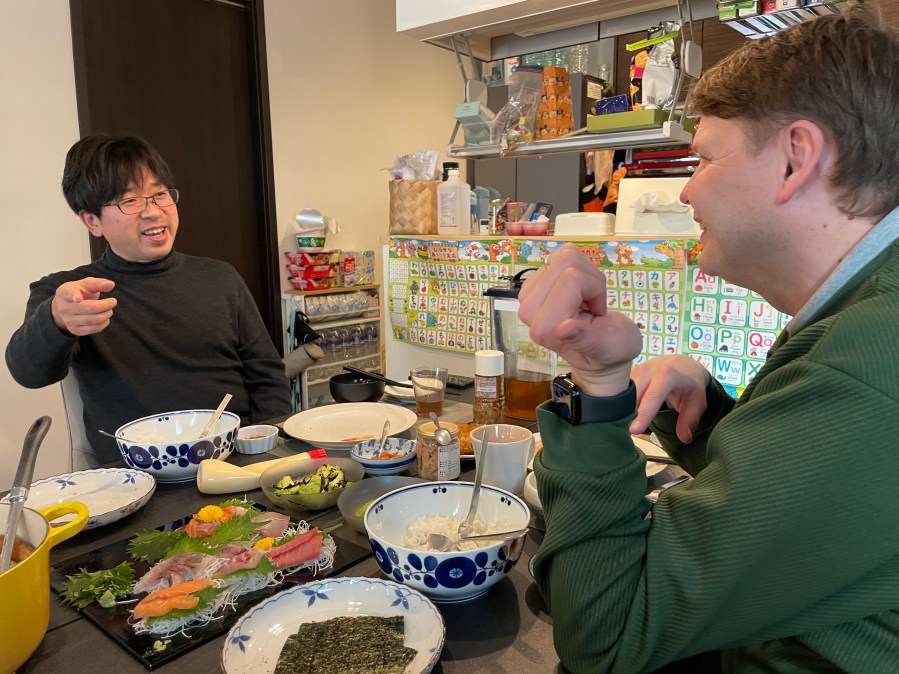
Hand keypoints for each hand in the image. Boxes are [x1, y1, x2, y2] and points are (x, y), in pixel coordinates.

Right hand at [51, 277, 116, 335]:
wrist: (64, 308)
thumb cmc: (79, 293)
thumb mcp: (85, 284)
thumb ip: (98, 283)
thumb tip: (111, 284)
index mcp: (65, 292)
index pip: (69, 293)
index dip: (74, 296)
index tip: (78, 299)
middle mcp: (64, 308)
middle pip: (90, 308)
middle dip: (106, 305)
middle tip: (113, 301)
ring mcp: (69, 321)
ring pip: (95, 320)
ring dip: (107, 314)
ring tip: (109, 309)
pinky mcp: (75, 330)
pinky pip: (95, 329)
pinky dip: (105, 322)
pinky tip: (104, 317)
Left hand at [518, 245, 641, 396]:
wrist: (602, 349)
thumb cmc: (609, 348)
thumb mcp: (609, 347)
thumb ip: (586, 339)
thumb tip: (564, 328)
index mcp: (544, 328)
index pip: (573, 278)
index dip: (595, 290)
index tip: (597, 314)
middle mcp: (529, 310)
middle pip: (567, 262)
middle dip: (591, 281)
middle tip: (593, 306)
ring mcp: (529, 295)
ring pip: (565, 255)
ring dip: (587, 275)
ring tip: (588, 301)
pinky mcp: (534, 283)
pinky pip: (562, 255)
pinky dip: (580, 270)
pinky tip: (580, 293)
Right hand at [629, 355, 709, 442]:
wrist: (683, 364)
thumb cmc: (690, 384)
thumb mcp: (697, 403)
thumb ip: (689, 420)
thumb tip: (684, 438)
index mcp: (667, 375)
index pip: (652, 397)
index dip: (643, 414)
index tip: (634, 430)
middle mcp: (648, 370)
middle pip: (633, 395)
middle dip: (628, 415)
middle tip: (630, 433)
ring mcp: (636, 370)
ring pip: (623, 393)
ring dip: (623, 410)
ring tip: (626, 424)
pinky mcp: (629, 373)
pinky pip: (621, 390)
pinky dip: (621, 403)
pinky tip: (624, 413)